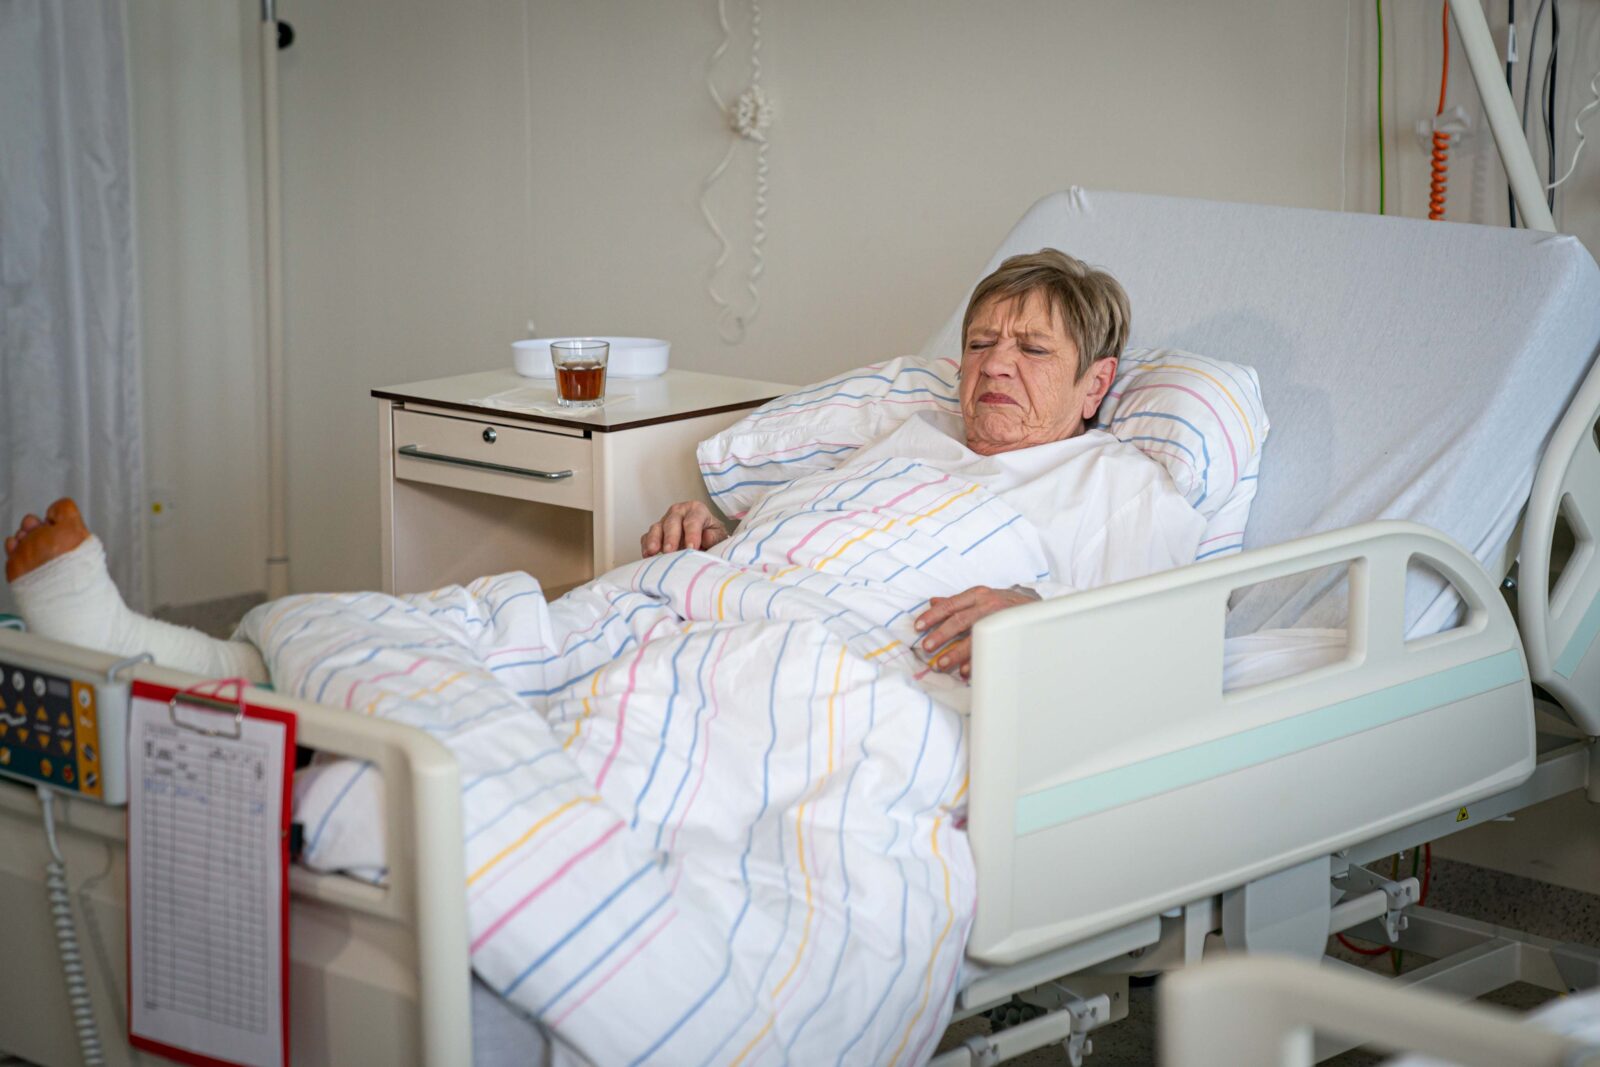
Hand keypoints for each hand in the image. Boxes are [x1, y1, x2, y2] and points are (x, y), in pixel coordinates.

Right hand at [641, 500, 728, 557]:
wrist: (704, 539)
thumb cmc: (711, 535)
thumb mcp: (718, 535)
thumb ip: (714, 536)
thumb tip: (705, 537)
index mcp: (696, 509)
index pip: (693, 521)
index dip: (692, 534)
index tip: (692, 547)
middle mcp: (679, 512)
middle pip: (672, 522)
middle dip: (671, 537)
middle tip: (670, 551)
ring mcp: (665, 521)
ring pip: (657, 527)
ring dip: (654, 540)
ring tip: (653, 551)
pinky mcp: (656, 532)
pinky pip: (647, 537)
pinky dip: (646, 545)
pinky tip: (647, 555)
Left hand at [914, 585, 1039, 679]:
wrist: (1035, 607)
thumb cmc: (1003, 602)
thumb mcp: (980, 596)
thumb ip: (956, 601)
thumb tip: (932, 602)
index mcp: (977, 595)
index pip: (950, 605)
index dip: (932, 616)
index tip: (918, 627)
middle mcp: (988, 604)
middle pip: (960, 620)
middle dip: (941, 635)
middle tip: (927, 648)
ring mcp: (999, 619)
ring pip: (974, 636)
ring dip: (957, 652)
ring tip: (942, 664)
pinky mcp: (1009, 634)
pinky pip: (991, 649)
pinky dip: (977, 661)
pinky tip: (966, 672)